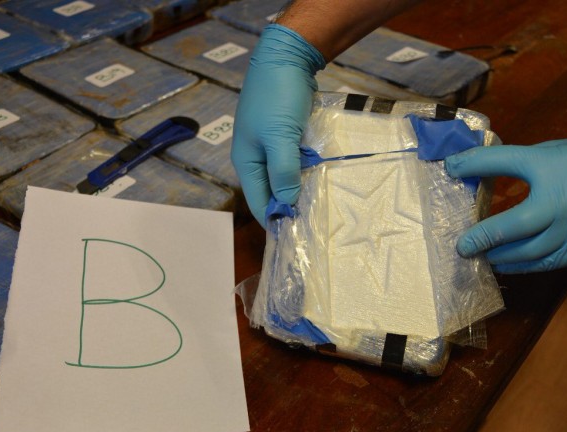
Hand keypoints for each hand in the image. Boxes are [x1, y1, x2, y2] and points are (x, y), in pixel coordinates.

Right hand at [231, 24, 324, 225]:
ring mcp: (269, 145)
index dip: (276, 221)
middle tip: (314, 223)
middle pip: (271, 192)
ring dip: (299, 188)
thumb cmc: (278, 99)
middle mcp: (255, 157)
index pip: (259, 203)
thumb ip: (284, 173)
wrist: (285, 57)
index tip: (298, 238)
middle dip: (289, 206)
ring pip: (284, 176)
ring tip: (320, 205)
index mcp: (246, 162)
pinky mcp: (284, 134)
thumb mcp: (280, 139)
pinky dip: (305, 170)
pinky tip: (320, 177)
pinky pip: (294, 160)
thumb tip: (287, 204)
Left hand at [444, 138, 566, 272]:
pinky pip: (540, 264)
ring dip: (496, 256)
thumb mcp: (556, 151)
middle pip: (512, 225)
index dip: (473, 164)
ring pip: (525, 252)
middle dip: (482, 236)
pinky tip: (500, 264)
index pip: (504, 162)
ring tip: (475, 256)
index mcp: (551, 168)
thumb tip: (480, 168)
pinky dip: (517, 266)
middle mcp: (557, 204)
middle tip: (461, 245)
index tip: (450, 167)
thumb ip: (521, 160)